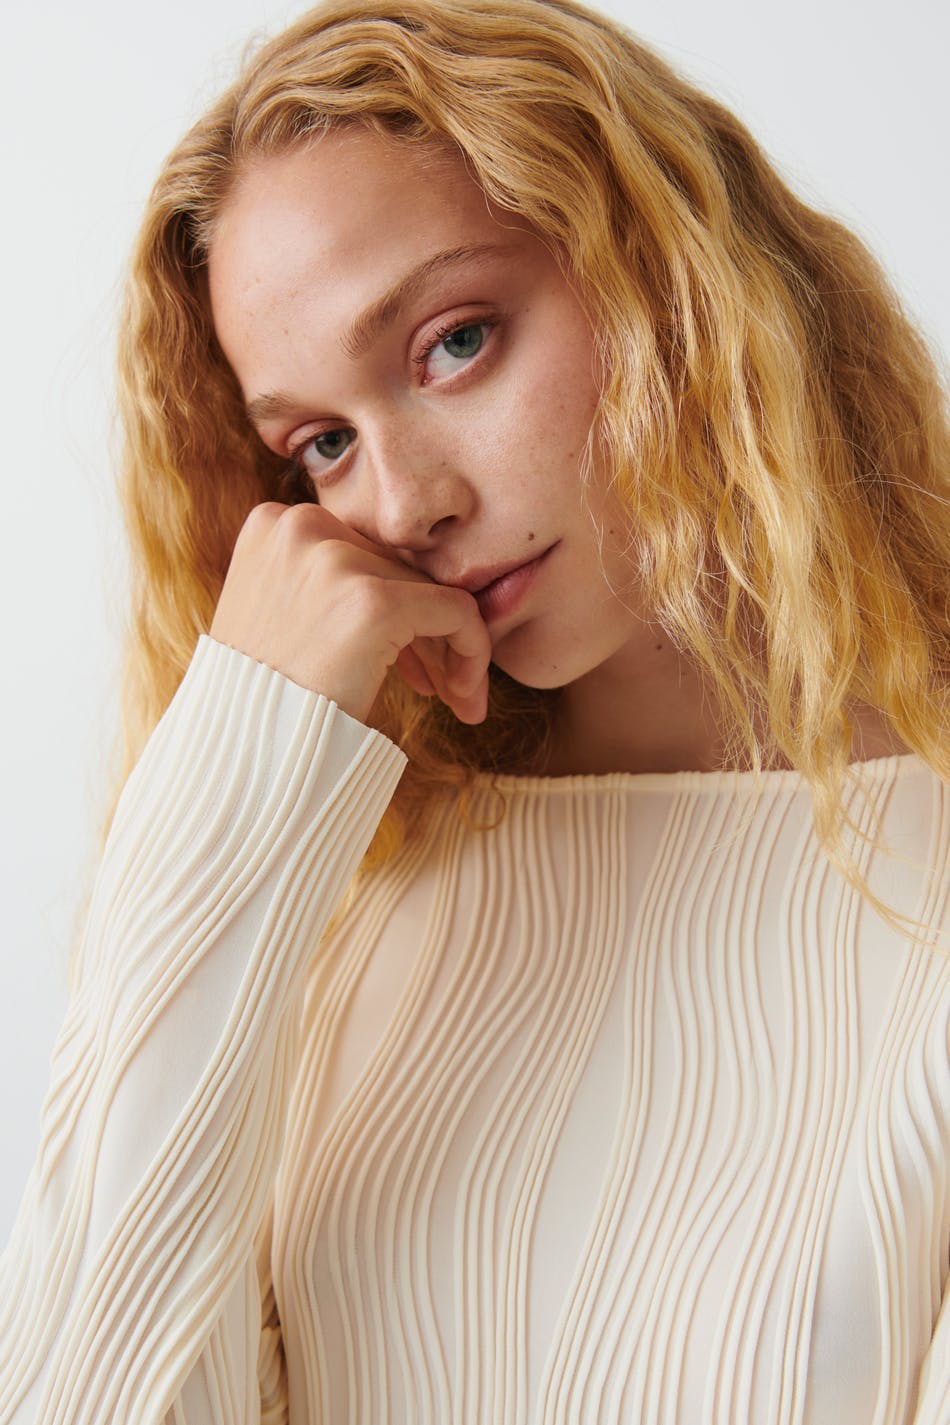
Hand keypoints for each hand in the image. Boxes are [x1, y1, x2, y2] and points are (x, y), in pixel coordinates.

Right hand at [209, 502, 490, 723]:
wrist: (242, 757)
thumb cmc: (262, 700)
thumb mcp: (278, 618)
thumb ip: (326, 586)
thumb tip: (407, 589)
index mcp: (274, 524)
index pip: (363, 556)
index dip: (392, 610)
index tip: (406, 665)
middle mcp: (301, 525)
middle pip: (397, 572)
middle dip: (424, 634)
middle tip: (440, 687)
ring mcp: (336, 560)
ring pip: (429, 592)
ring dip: (447, 650)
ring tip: (456, 699)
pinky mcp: (374, 600)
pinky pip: (456, 612)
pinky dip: (472, 651)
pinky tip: (464, 698)